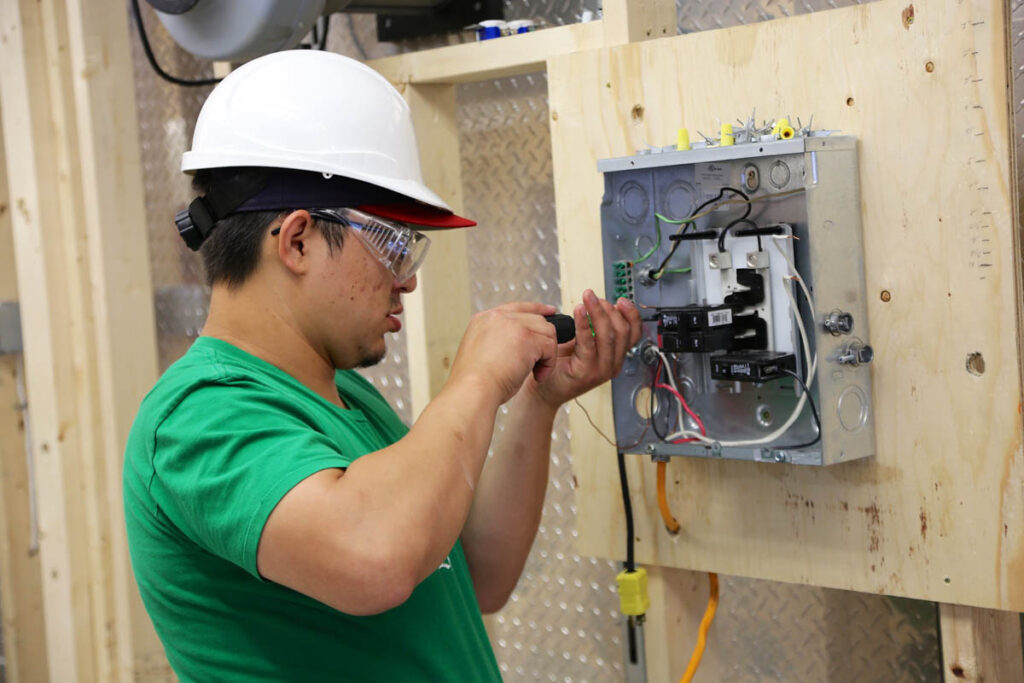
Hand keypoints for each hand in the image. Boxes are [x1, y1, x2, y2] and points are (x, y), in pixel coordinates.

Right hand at [447, 302, 560, 405]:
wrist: (471, 391)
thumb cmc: (474, 383)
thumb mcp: (481, 353)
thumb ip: (497, 342)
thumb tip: (518, 347)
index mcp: (484, 319)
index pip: (516, 307)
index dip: (536, 309)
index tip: (550, 311)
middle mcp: (497, 317)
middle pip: (536, 319)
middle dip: (544, 340)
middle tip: (541, 362)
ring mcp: (513, 325)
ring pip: (547, 331)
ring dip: (546, 354)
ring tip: (536, 372)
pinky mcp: (526, 338)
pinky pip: (550, 347)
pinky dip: (548, 364)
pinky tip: (538, 376)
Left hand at [525, 290, 641, 408]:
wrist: (544, 390)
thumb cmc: (560, 366)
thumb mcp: (582, 343)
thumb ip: (593, 329)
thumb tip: (596, 304)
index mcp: (615, 356)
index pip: (634, 333)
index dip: (631, 314)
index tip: (621, 300)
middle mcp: (612, 364)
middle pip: (622, 331)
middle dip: (609, 309)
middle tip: (593, 297)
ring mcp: (601, 370)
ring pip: (608, 335)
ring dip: (598, 312)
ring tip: (587, 299)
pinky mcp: (586, 372)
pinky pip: (588, 344)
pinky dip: (584, 324)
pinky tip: (579, 311)